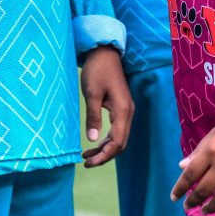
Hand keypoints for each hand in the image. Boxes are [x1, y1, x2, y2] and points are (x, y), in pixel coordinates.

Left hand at [81, 46, 132, 166]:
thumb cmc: (97, 71)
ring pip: (119, 137)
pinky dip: (107, 139)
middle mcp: (128, 112)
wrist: (105, 52)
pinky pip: (117, 129)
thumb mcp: (91, 94)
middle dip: (105, 156)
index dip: (104, 156)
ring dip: (105, 149)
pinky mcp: (121, 107)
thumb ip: (93, 117)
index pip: (117, 142)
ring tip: (87, 156)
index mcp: (122, 111)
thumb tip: (92, 140)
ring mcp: (126, 110)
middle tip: (86, 162)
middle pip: (121, 143)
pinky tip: (95, 143)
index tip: (88, 162)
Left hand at [170, 108, 214, 213]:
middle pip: (203, 191)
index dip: (179, 188)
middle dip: (192, 201)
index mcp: (211, 150)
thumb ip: (198, 152)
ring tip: (205, 211)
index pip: (190, 174)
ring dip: (210, 208)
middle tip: (187, 206)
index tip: (174, 197)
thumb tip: (182, 166)